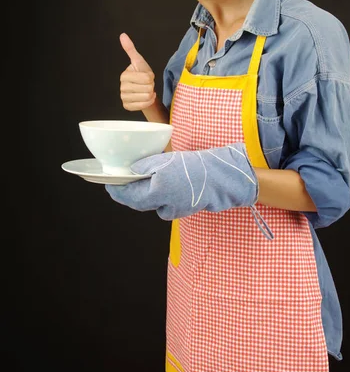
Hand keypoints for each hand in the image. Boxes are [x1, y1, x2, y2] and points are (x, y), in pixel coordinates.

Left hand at [105, 142, 258, 219]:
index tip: (108, 183)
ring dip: (143, 196)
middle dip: (127, 194)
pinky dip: (158, 198)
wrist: (220, 178)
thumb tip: (131, 172)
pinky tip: (162, 187)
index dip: (116, 190)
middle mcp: (163, 204)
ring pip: (151, 204)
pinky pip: (163, 206)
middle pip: (137, 202)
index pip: (128, 194)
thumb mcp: (166, 160)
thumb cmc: (194, 166)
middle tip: (120, 184)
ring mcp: (173, 210)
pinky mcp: (182, 211)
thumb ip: (145, 166)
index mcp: (157, 191)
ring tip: (141, 182)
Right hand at [119, 32, 155, 110]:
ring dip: (150, 93)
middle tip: (147, 84)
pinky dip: (149, 101)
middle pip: (147, 88)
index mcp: (124, 75)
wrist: (144, 89)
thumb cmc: (142, 74)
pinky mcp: (127, 106)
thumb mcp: (138, 61)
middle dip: (151, 85)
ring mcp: (124, 98)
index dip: (150, 77)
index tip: (147, 76)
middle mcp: (122, 87)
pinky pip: (143, 105)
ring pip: (146, 96)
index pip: (146, 77)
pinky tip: (147, 97)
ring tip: (146, 90)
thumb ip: (130, 49)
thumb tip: (123, 35)